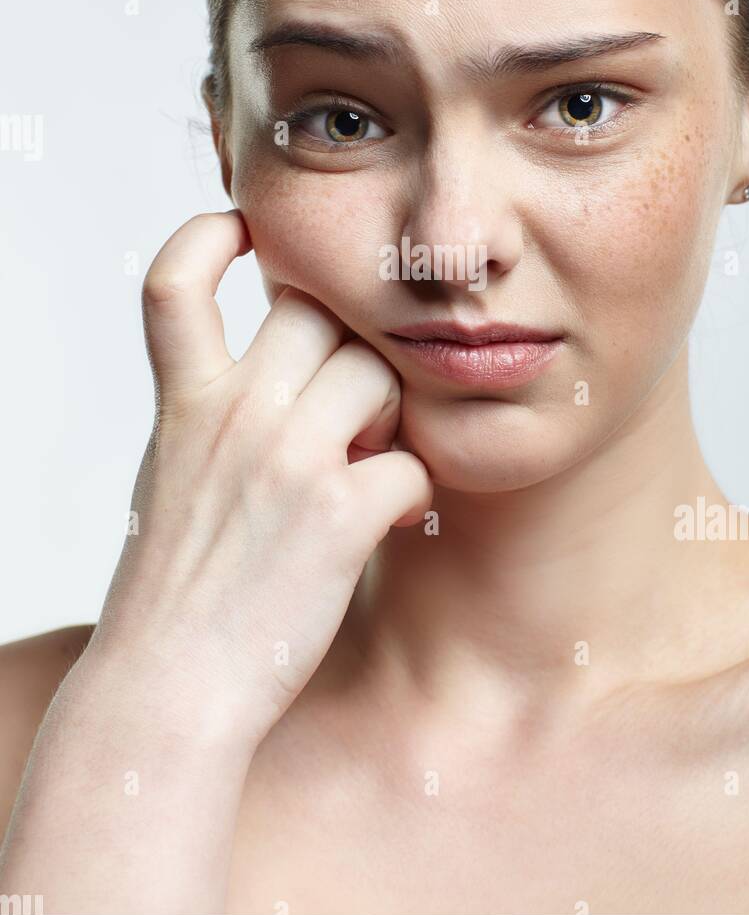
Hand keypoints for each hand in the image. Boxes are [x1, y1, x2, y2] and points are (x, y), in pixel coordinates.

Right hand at [86, 209, 431, 747]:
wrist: (169, 687)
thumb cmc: (177, 589)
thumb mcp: (172, 476)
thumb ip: (214, 412)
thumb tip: (281, 371)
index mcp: (183, 404)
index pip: (174, 281)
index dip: (208, 237)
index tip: (243, 228)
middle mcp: (232, 414)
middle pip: (319, 314)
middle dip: (348, 344)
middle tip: (351, 403)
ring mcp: (286, 458)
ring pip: (377, 373)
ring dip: (390, 412)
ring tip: (372, 461)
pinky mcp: (338, 512)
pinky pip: (411, 460)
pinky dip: (413, 487)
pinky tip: (393, 516)